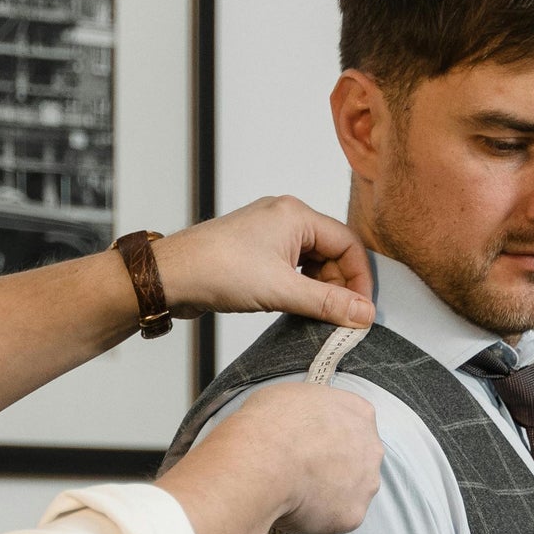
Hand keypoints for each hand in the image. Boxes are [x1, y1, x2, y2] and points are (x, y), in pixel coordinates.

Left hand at [152, 196, 374, 329]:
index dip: (359, 278)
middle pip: (331, 252)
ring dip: (318, 290)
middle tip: (339, 319)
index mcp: (296, 214)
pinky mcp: (254, 252)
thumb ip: (326, 303)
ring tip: (317, 317)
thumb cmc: (218, 270)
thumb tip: (363, 315)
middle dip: (338, 286)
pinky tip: (296, 308)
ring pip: (310, 262)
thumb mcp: (281, 290)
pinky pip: (290, 268)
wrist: (170, 276)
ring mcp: (267, 234)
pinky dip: (299, 288)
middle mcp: (284, 217)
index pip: (347, 243)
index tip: (361, 310)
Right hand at [157, 381, 381, 533]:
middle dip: (328, 474)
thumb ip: (293, 412)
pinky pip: (333, 522)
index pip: (348, 425)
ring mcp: (364, 482)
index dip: (321, 442)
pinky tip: (286, 518)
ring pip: (346, 494)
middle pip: (355, 462)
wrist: (256, 467)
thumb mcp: (276, 400)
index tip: (302, 455)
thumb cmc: (254, 432)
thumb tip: (280, 414)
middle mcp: (369, 444)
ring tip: (283, 502)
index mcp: (353, 409)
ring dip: (321, 500)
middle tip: (291, 483)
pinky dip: (311, 524)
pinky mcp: (350, 516)